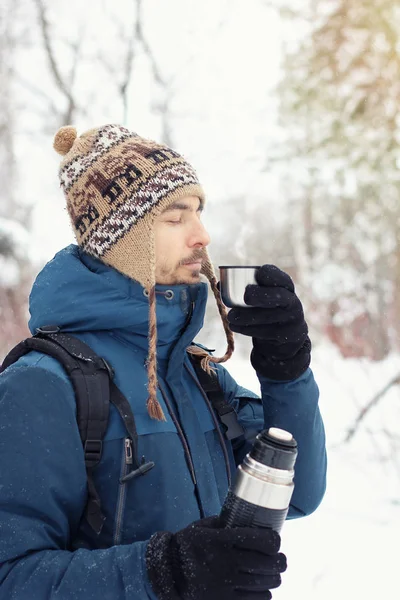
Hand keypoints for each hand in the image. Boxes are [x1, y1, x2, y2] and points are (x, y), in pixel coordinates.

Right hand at [145, 515, 285, 599]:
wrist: (167, 574)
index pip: (264, 542)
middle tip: (278, 559)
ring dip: (272, 578)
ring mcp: (226, 586)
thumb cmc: (188, 546)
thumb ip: (227, 524)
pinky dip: (263, 594)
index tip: (273, 541)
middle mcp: (226, 563)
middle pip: (271, 564)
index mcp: (221, 541)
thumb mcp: (204, 528)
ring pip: (267, 584)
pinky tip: (259, 588)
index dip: (274, 541)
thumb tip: (251, 519)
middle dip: (279, 561)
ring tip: (269, 573)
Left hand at [227, 264, 310, 379]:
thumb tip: (219, 284)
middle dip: (260, 295)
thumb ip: (244, 287)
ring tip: (230, 316)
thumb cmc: (268, 309)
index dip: (267, 274)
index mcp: (285, 286)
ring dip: (245, 316)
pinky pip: (263, 332)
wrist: (286, 337)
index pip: (279, 277)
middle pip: (277, 296)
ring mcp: (290, 320)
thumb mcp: (262, 296)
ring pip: (266, 317)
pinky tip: (234, 326)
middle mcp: (291, 301)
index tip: (256, 275)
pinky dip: (246, 329)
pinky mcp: (285, 336)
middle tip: (246, 296)